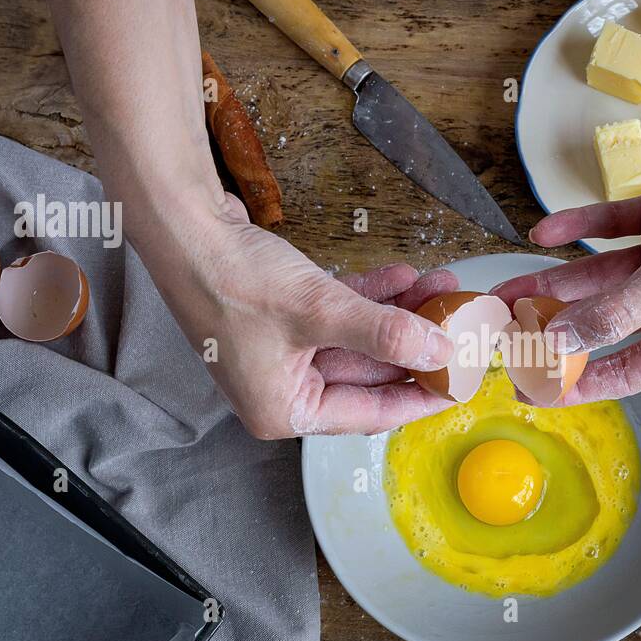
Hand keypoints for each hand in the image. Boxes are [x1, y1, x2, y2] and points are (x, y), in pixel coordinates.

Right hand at [146, 194, 455, 437]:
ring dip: (398, 314)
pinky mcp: (281, 317)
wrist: (182, 226)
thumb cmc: (233, 279)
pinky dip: (370, 298)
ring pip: (357, 339)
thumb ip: (384, 335)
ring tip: (440, 288)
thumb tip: (438, 353)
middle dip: (414, 343)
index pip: (369, 414)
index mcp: (284, 411)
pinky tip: (404, 276)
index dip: (419, 396)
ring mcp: (281, 352)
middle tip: (457, 325)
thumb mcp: (320, 312)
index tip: (458, 384)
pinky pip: (338, 315)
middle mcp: (281, 389)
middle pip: (367, 374)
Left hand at [491, 112, 640, 403]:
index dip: (581, 381)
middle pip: (606, 322)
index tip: (536, 389)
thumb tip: (560, 343)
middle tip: (507, 334)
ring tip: (506, 288)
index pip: (630, 370)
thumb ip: (615, 312)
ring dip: (552, 280)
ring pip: (599, 278)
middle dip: (555, 325)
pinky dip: (576, 229)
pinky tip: (543, 231)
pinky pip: (608, 231)